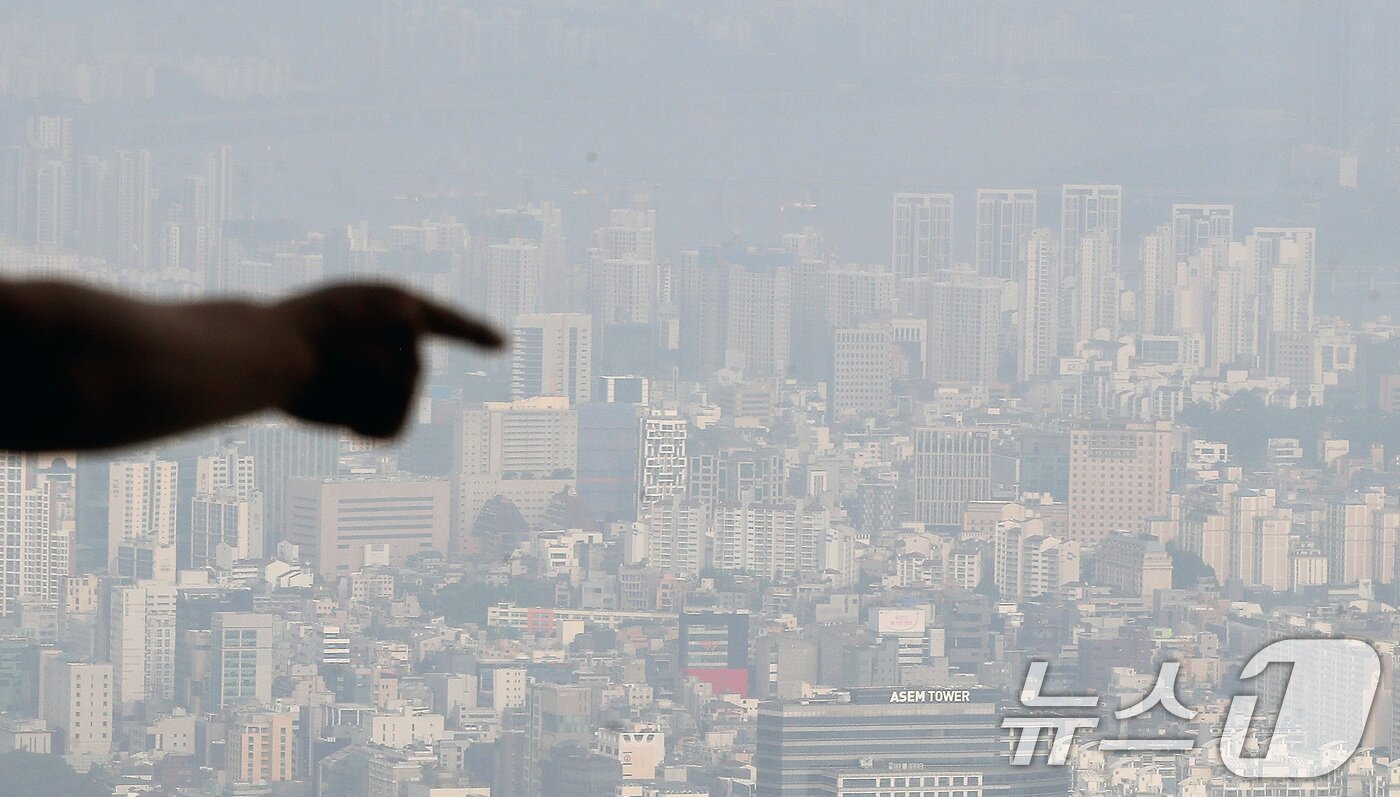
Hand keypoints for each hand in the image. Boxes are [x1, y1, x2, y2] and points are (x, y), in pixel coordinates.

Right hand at [273, 284, 503, 437]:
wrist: (264, 346)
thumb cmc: (277, 345)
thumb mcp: (322, 341)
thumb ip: (360, 359)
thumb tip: (371, 405)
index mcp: (388, 301)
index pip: (442, 321)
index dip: (473, 334)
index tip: (503, 345)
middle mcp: (409, 318)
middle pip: (408, 380)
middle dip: (373, 396)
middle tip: (325, 377)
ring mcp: (410, 347)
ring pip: (398, 404)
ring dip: (362, 410)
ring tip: (325, 387)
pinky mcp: (407, 377)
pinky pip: (391, 429)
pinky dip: (367, 431)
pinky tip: (340, 420)